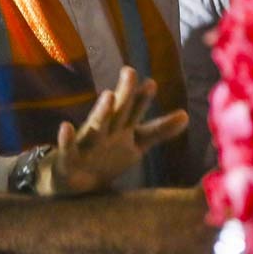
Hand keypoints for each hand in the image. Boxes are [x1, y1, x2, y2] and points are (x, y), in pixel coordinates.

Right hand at [38, 67, 188, 195]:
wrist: (74, 182)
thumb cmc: (106, 156)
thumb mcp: (135, 144)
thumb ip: (158, 130)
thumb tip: (186, 115)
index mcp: (120, 128)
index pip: (134, 111)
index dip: (142, 99)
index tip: (152, 82)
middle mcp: (104, 131)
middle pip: (117, 111)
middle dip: (125, 93)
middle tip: (130, 71)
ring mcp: (86, 143)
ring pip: (96, 126)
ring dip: (102, 111)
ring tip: (109, 95)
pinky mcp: (68, 158)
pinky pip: (68, 148)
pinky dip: (66, 138)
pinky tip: (65, 127)